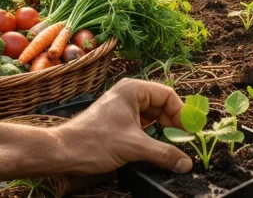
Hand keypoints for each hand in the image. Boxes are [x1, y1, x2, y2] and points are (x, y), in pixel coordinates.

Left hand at [57, 79, 192, 175]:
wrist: (63, 152)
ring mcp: (122, 107)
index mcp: (133, 90)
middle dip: (173, 124)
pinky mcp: (117, 121)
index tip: (189, 132)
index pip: (168, 95)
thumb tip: (186, 163)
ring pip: (152, 116)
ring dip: (162, 131)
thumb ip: (164, 153)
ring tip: (170, 147)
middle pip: (161, 105)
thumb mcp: (135, 147)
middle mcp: (128, 94)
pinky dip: (151, 135)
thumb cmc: (94, 142)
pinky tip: (154, 149)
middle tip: (182, 142)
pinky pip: (141, 124)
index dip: (181, 113)